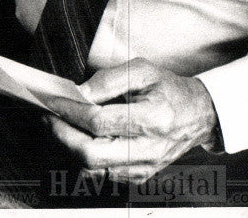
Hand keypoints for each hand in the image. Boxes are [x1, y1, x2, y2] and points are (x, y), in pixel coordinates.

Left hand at [45, 58, 219, 183]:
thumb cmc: (169, 90)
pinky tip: (81, 139)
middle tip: (50, 118)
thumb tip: (78, 94)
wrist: (198, 115)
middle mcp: (148, 148)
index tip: (54, 102)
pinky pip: (101, 174)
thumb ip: (108, 80)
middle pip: (91, 153)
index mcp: (153, 118)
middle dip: (62, 135)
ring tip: (62, 127)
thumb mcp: (143, 71)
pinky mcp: (139, 176)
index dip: (71, 112)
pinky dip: (84, 158)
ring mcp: (143, 167)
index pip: (99, 121)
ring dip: (70, 147)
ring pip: (91, 168)